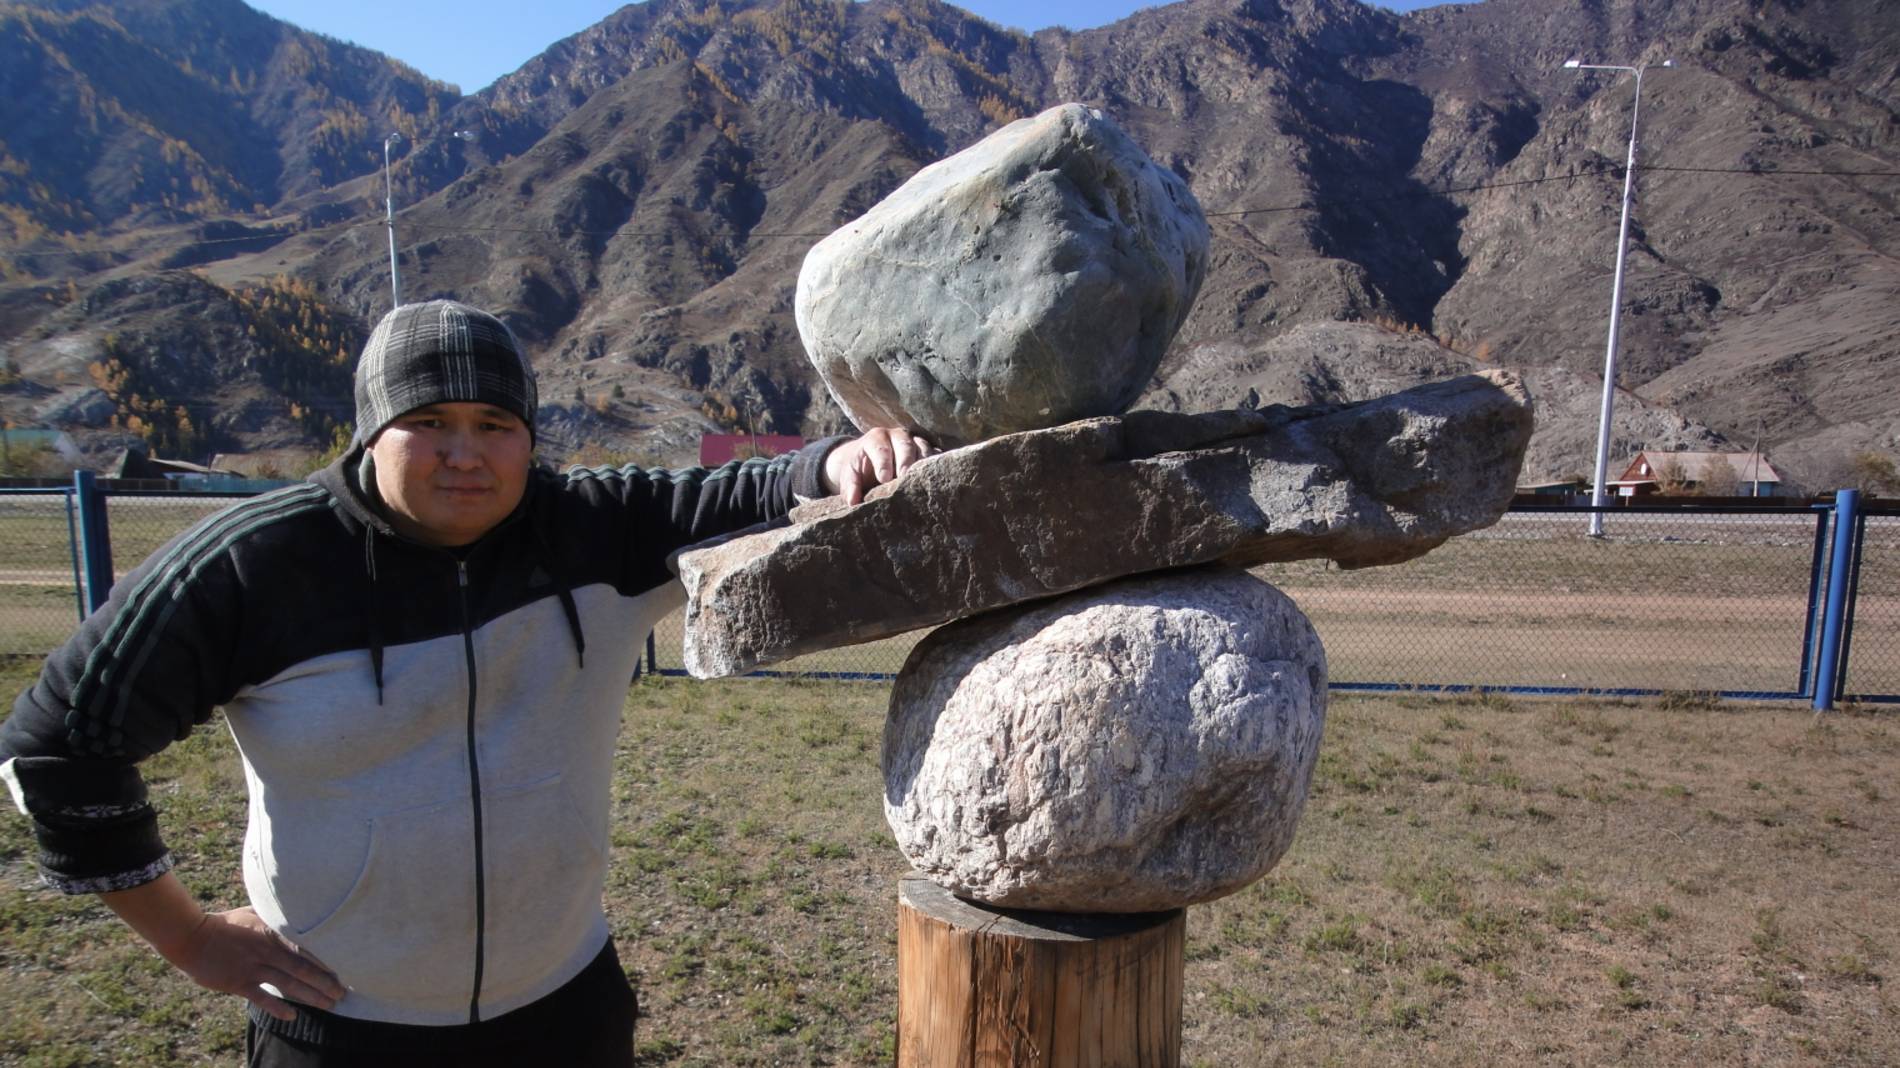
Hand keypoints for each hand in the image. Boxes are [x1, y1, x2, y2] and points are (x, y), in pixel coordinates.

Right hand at [168, 907, 345, 1020]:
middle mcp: (267, 950)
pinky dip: (277, 1008)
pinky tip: (292, 1016)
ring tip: (329, 1004)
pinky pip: (262, 998)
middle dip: (325, 982)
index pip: (306, 946)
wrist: (192, 936)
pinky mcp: (239, 983)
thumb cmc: (226, 923)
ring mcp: (253, 968)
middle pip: (303, 968)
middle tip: (343, 993)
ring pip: (288, 984)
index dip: (326, 958)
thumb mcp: (255, 913)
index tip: (345, 966)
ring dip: (310, 996)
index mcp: (273, 931)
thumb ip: (276, 917)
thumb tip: (298, 909)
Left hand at [822, 427, 934, 504]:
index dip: (883, 463)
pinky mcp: (927, 451)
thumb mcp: (850, 474)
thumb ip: (850, 485)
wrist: (870, 458)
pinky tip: (939, 480)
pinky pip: (936, 456)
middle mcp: (897, 436)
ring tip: (924, 482)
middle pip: (905, 445)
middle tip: (905, 478)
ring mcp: (915, 442)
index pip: (880, 448)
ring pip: (923, 449)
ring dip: (924, 464)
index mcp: (876, 438)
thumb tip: (853, 501)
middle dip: (906, 461)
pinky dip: (938, 466)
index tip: (884, 479)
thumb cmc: (860, 467)